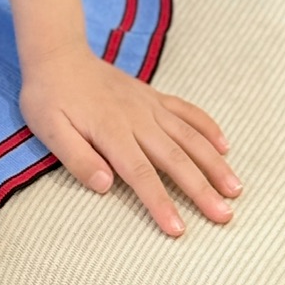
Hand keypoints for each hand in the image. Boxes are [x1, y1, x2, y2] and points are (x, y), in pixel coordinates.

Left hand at [20, 43, 240, 236]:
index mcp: (110, 130)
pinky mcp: (152, 96)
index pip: (140, 173)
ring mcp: (148, 105)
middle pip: (174, 158)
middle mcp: (136, 118)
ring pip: (188, 136)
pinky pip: (185, 110)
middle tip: (224, 216)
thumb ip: (76, 157)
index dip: (160, 202)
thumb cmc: (49, 97)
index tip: (179, 229)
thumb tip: (105, 185)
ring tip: (235, 188)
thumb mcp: (48, 129)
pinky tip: (224, 145)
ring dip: (214, 162)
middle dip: (201, 189)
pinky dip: (206, 127)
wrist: (58, 54)